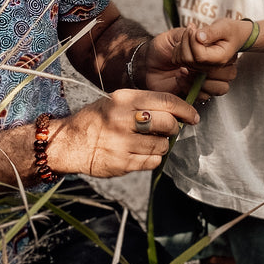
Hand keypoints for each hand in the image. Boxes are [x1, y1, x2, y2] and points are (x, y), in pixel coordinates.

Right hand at [47, 88, 198, 177]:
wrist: (69, 143)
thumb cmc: (97, 120)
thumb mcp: (115, 101)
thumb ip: (144, 103)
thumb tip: (177, 111)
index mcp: (124, 100)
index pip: (166, 101)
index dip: (185, 109)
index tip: (193, 116)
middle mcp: (123, 120)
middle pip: (168, 124)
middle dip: (174, 128)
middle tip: (169, 130)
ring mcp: (123, 143)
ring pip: (162, 146)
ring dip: (161, 145)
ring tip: (147, 142)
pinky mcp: (122, 163)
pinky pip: (152, 162)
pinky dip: (152, 158)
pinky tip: (139, 153)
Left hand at [143, 26, 238, 100]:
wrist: (146, 64)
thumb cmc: (161, 48)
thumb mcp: (174, 36)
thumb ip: (189, 34)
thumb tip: (198, 33)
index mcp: (211, 51)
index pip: (228, 56)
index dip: (214, 55)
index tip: (197, 51)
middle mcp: (212, 67)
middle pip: (229, 74)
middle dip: (210, 68)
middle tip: (191, 63)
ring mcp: (205, 82)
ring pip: (220, 88)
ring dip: (203, 80)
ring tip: (185, 71)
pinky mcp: (195, 93)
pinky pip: (205, 97)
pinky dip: (193, 89)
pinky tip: (180, 79)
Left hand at [183, 16, 255, 64]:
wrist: (235, 36)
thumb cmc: (231, 31)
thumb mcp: (225, 27)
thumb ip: (212, 32)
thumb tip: (198, 36)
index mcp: (220, 59)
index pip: (199, 55)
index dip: (192, 41)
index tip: (193, 27)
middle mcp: (210, 67)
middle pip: (188, 59)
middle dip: (185, 40)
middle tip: (191, 27)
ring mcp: (202, 68)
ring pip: (182, 60)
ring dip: (181, 43)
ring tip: (190, 32)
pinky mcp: (195, 65)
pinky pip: (179, 60)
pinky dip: (179, 49)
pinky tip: (187, 40)